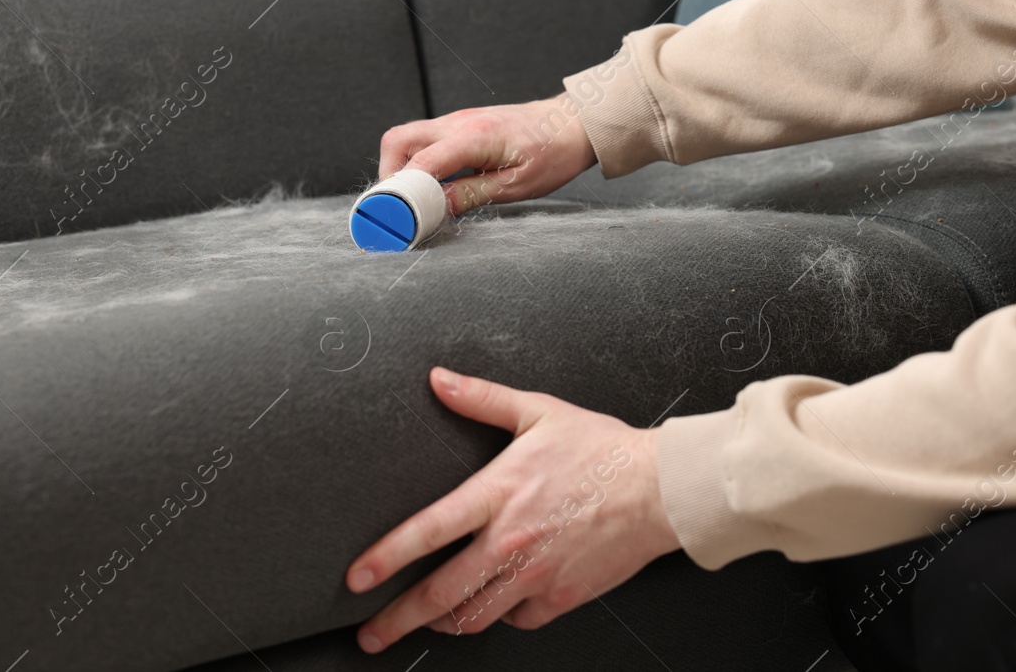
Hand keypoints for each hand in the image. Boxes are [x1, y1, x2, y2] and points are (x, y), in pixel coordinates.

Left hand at [345, 368, 681, 652]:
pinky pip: (516, 619)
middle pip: (439, 594)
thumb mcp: (538, 411)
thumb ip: (482, 398)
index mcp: (498, 494)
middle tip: (371, 635)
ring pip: (474, 616)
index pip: (427, 533)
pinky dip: (501, 615)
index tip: (356, 579)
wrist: (659, 489)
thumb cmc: (603, 450)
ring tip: (426, 624)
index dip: (385, 559)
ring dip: (444, 624)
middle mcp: (510, 541)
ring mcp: (535, 575)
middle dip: (396, 620)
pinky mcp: (560, 597)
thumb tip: (440, 380)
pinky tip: (496, 603)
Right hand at [377, 94, 597, 214]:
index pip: (419, 162)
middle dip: (389, 175)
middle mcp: (458, 122)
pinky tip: (436, 184)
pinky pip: (427, 140)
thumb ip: (471, 195)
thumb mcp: (516, 185)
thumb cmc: (554, 151)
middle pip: (398, 140)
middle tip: (400, 205)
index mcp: (474, 136)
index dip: (401, 192)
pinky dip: (420, 161)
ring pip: (408, 138)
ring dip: (403, 168)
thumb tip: (435, 208)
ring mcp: (457, 120)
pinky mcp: (461, 124)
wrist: (573, 123)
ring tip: (419, 198)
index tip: (396, 216)